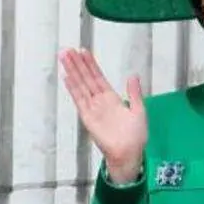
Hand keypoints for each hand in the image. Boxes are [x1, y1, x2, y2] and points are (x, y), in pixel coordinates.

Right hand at [59, 47, 147, 181]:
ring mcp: (93, 109)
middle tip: (67, 50)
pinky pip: (80, 100)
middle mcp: (100, 102)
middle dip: (77, 64)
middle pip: (86, 78)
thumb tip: (133, 75)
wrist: (129, 153)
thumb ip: (135, 93)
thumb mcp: (139, 111)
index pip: (98, 77)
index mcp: (112, 98)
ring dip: (72, 72)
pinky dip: (73, 89)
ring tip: (64, 58)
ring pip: (81, 86)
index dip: (91, 64)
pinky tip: (67, 78)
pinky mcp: (88, 118)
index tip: (83, 52)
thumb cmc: (135, 137)